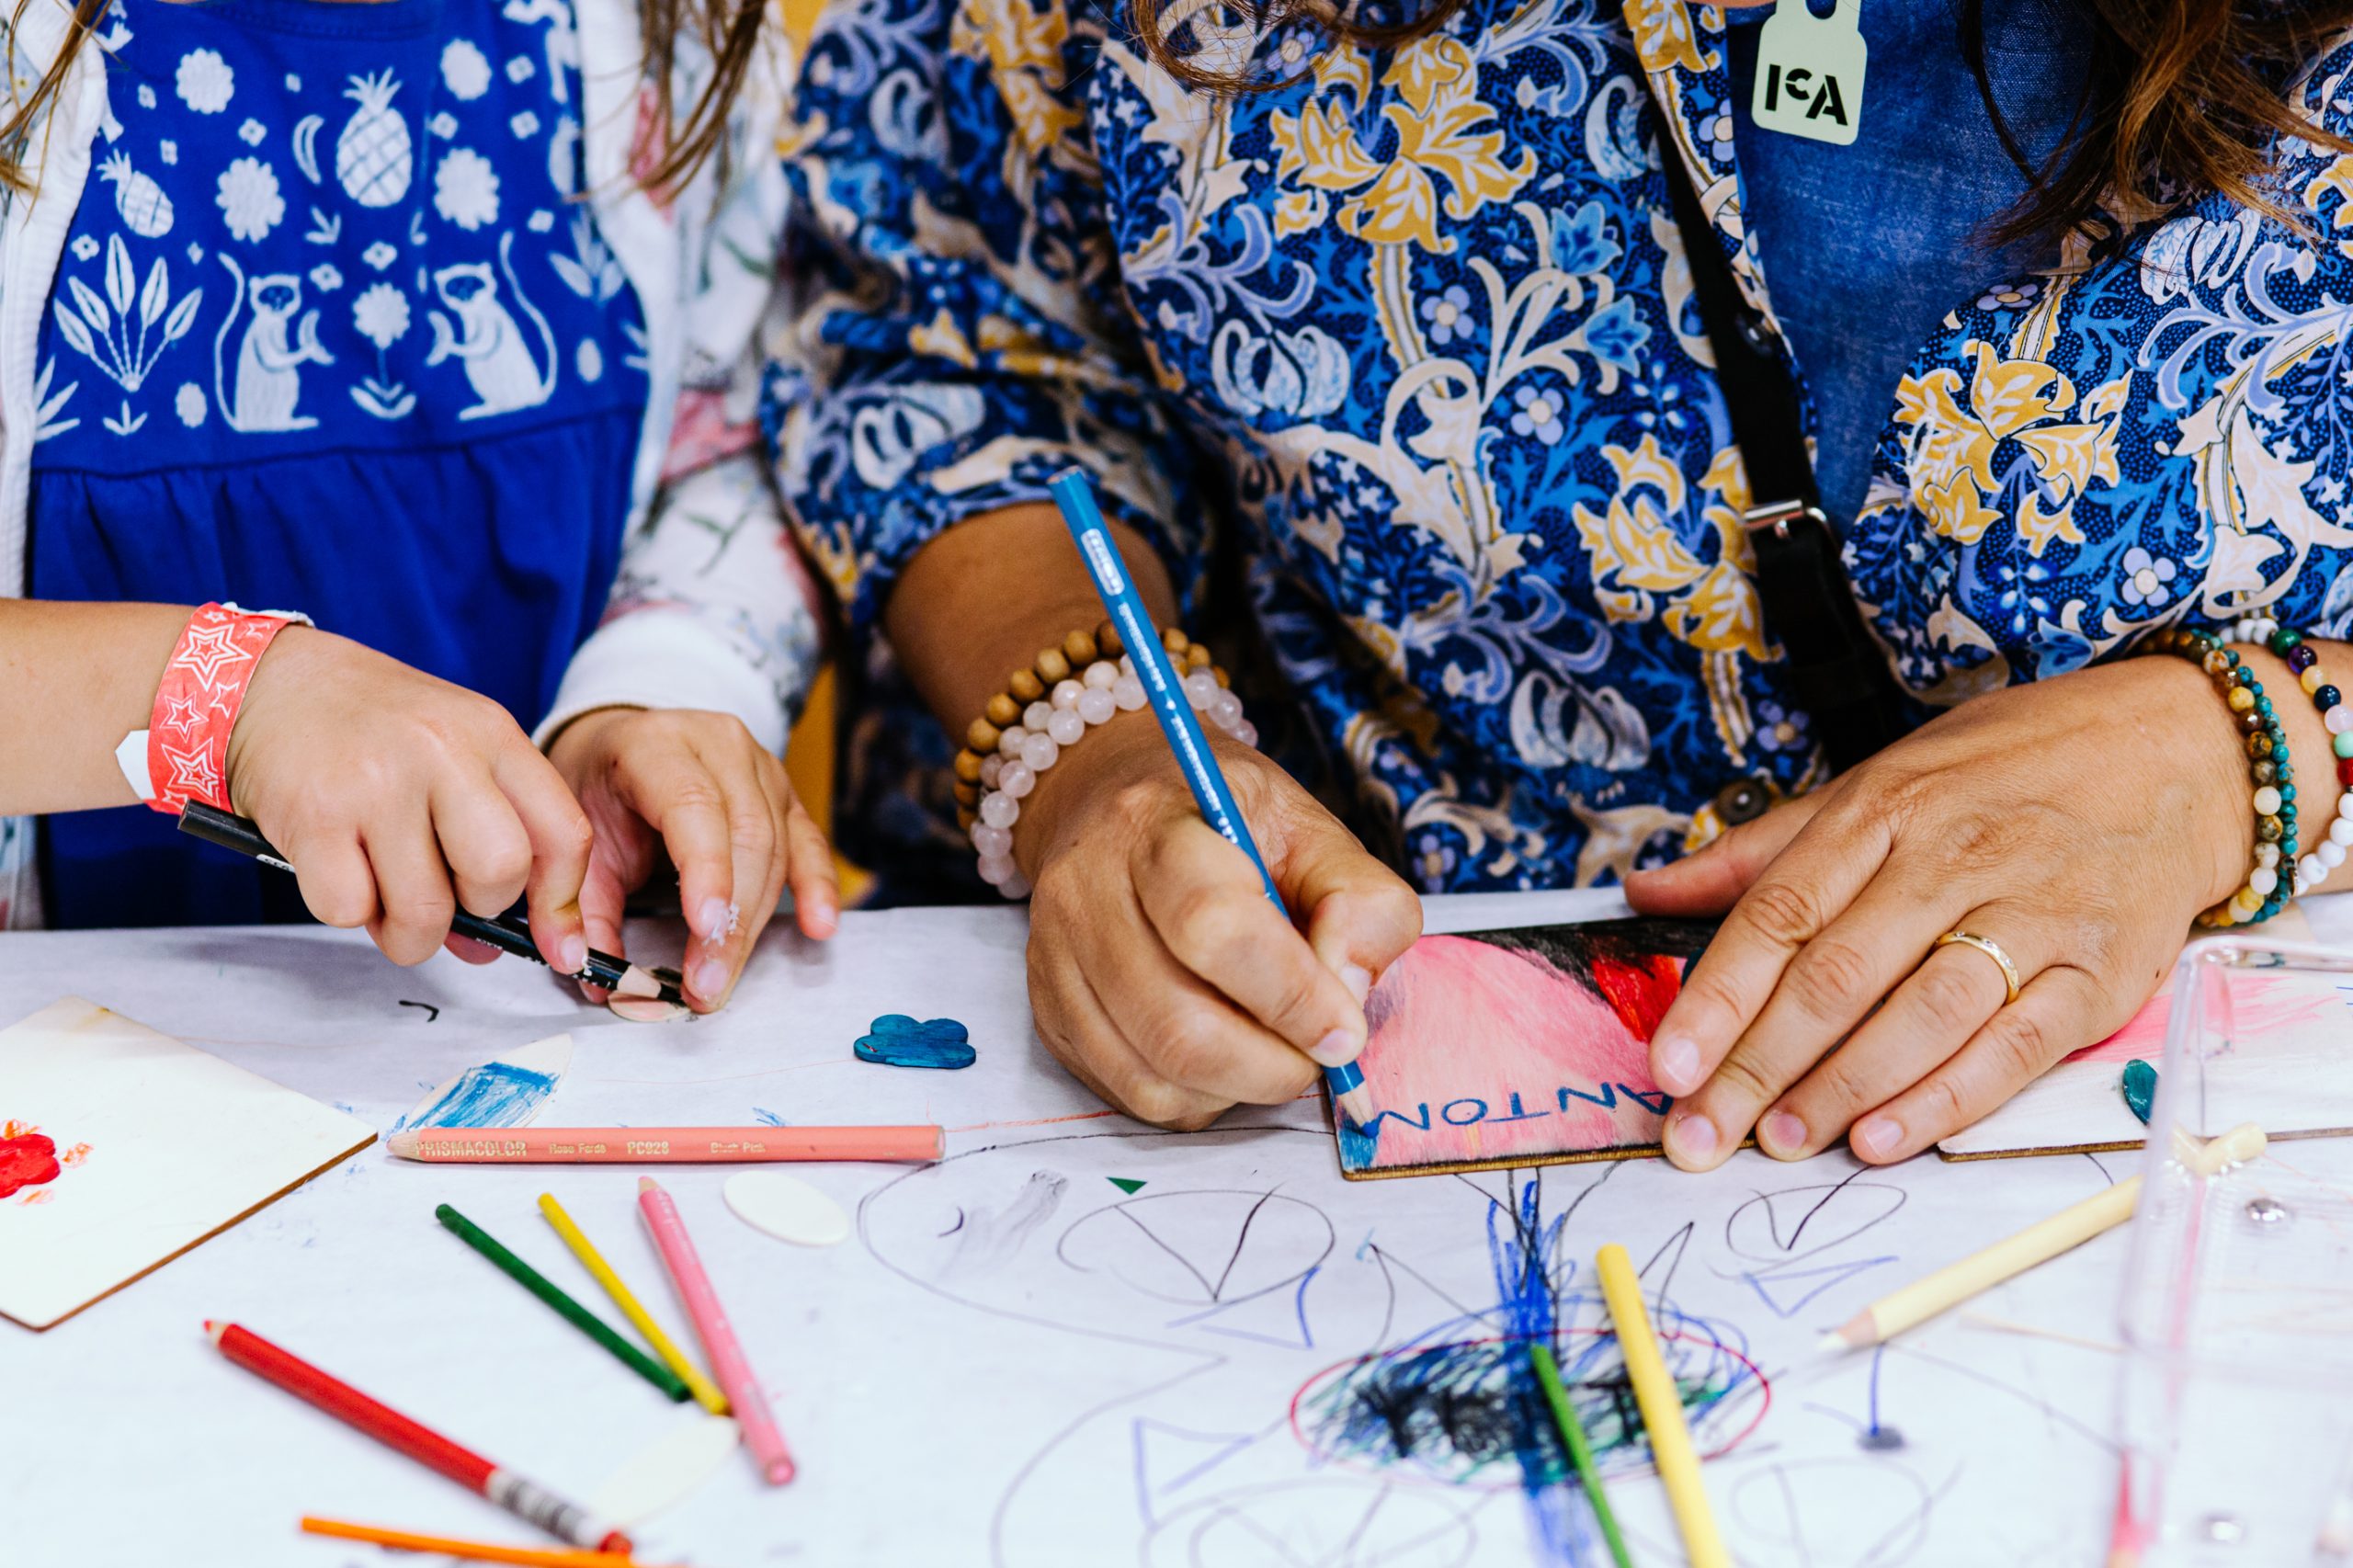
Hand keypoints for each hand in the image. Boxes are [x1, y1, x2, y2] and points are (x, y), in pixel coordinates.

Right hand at [225, 627, 594, 971]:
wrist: (271, 681)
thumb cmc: (372, 728)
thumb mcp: (453, 750)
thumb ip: (487, 832)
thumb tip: (490, 943)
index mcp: (492, 734)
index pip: (562, 834)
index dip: (561, 905)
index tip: (557, 946)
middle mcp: (442, 752)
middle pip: (499, 874)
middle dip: (477, 911)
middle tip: (445, 895)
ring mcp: (378, 783)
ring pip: (424, 912)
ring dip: (408, 932)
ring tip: (385, 894)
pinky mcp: (314, 815)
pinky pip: (350, 911)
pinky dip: (347, 911)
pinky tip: (337, 869)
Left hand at [548, 706, 838, 1011]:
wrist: (618, 748)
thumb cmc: (596, 793)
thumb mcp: (575, 841)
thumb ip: (584, 910)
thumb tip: (605, 985)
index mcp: (655, 744)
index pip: (692, 803)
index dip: (705, 867)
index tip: (703, 928)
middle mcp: (717, 745)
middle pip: (746, 834)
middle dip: (729, 921)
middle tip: (705, 985)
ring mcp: (760, 765)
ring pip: (778, 847)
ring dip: (754, 923)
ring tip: (723, 978)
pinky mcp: (785, 792)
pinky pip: (809, 843)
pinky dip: (816, 888)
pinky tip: (818, 926)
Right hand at [1015, 713, 1422, 1128]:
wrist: (1112, 802)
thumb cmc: (1224, 822)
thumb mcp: (1313, 829)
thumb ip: (1361, 903)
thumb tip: (1347, 998)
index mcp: (1153, 826)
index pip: (1213, 927)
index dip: (1291, 995)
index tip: (1344, 1029)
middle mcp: (1084, 892)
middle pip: (1177, 1026)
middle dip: (1270, 1067)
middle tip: (1318, 1055)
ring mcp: (1055, 959)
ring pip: (1151, 1077)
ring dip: (1236, 1088)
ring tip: (1272, 1046)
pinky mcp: (1048, 1013)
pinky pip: (1130, 1094)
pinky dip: (1196, 1096)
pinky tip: (1222, 1054)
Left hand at [1623, 654, 2254, 1168]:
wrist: (2175, 753)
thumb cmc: (2002, 775)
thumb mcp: (1875, 784)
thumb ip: (1761, 853)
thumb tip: (1644, 890)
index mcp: (1881, 812)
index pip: (1779, 915)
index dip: (1716, 997)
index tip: (1666, 1065)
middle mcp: (1952, 860)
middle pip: (1836, 977)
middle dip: (1756, 1066)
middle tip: (1698, 1131)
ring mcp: (2031, 916)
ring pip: (1919, 1016)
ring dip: (1839, 1089)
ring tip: (1777, 1143)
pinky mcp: (2099, 972)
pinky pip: (2012, 1048)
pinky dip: (1944, 1100)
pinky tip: (1881, 1137)